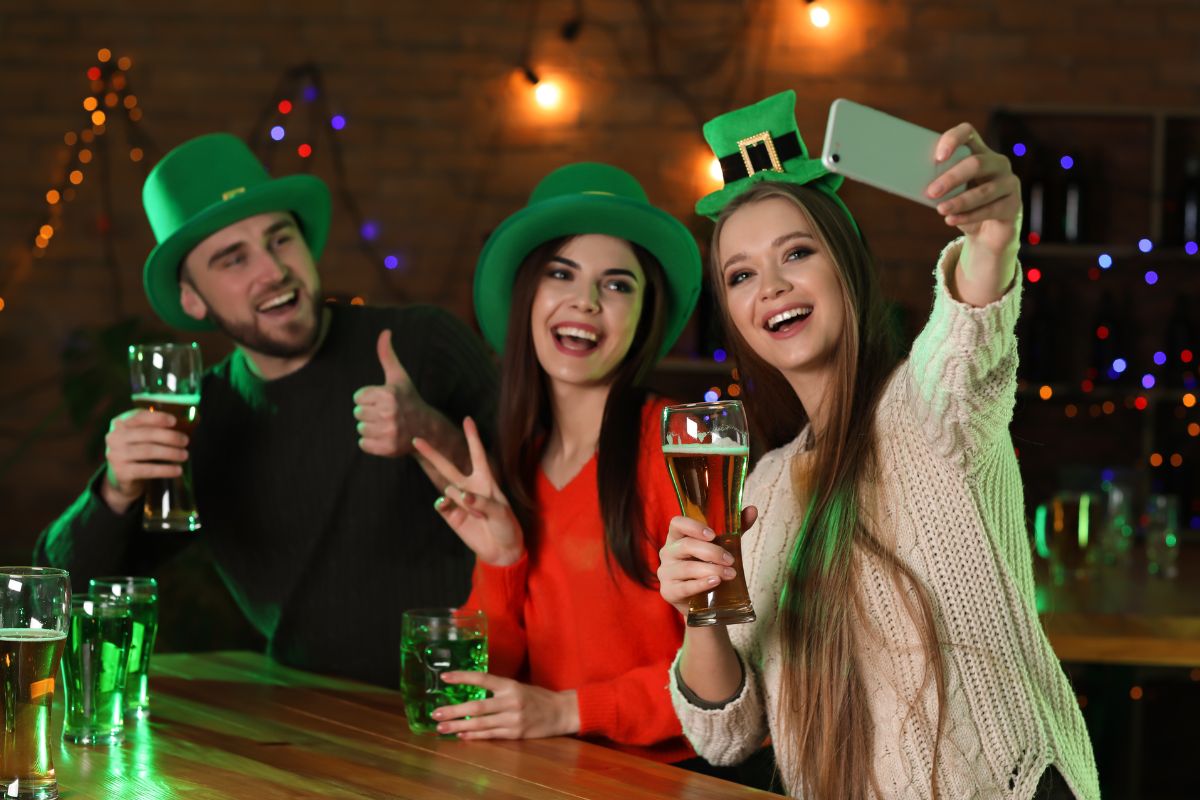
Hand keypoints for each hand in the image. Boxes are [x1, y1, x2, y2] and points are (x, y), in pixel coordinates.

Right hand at [100, 409, 189, 513]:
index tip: (174, 421)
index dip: (157, 418)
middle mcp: (114, 437)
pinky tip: (178, 470)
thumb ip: (161, 427)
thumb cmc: (140, 452)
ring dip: (170, 453)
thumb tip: (192, 419)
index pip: (138, 416)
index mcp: (120, 423)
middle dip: (169, 437)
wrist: (123, 478)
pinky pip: (147, 470)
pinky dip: (165, 470)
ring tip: (185, 455)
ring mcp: (115, 455)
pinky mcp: (121, 472)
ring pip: (148, 451)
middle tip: (186, 441)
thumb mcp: (145, 437)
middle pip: (146, 434)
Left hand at [353, 329, 427, 457]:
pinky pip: (363, 444)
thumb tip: (385, 331)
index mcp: (389, 394)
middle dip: (369, 414)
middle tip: (386, 414)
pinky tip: (385, 437)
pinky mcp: (388, 448)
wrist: (425, 428)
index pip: (358, 397)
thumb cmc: (408, 399)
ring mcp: (390, 432)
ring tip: (386, 425)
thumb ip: (387, 355)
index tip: (384, 401)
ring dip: (370, 428)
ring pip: (360, 429)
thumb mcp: (398, 377)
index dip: (368, 399)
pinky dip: (371, 443)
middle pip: (357, 413)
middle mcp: (390, 413)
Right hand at [413, 418, 523, 566]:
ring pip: (447, 488)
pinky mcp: (451, 515)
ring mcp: (458, 501)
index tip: (467, 419)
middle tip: (416, 439)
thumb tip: (461, 496)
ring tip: (478, 515)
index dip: (473, 437)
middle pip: (448, 466)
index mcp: (486, 481)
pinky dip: (444, 504)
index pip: (478, 454)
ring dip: (460, 499)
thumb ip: (482, 502)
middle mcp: (470, 487)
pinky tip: (449, 507)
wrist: (501, 550)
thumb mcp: (501, 512)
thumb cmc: (507, 526)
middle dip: (433, 453)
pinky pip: (441, 504)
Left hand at [432, 672, 578, 739]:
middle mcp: (510, 701)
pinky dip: (474, 736)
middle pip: (477, 706)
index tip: (445, 678)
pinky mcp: (515, 733)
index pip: (482, 678)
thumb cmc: (537, 697)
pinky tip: (461, 736)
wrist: (561, 712)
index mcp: (510, 685)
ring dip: (459, 726)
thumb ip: (497, 688)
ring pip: (480, 723)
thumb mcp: (518, 686)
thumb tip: (470, 690)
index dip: (463, 677)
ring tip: (441, 727)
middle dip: (454, 710)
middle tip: (435, 713)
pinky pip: (490, 735)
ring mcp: (513, 719)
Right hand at [657, 507, 756, 616]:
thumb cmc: (709, 567)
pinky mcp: (669, 591)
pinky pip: (685, 587)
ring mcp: (666, 573)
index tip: (712, 534)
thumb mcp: (722, 547)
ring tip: (730, 574)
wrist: (704, 602)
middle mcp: (668, 552)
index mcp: (677, 537)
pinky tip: (715, 582)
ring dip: (711, 570)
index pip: (677, 523)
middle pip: (686, 546)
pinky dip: (702, 584)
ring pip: (687, 567)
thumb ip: (735, 529)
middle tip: (731, 560)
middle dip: (712, 552)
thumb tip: (752, 510)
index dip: (693, 526)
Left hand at [927, 123, 1021, 255]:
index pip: (967, 133)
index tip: (938, 157)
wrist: (986, 232)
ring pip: (984, 190)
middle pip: (976, 163)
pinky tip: (951, 219)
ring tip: (940, 209)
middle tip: (931, 191)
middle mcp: (997, 163)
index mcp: (978, 152)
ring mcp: (1009, 183)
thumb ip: (937, 184)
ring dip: (960, 201)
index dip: (953, 140)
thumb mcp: (949, 193)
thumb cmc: (963, 207)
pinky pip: (991, 210)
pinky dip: (969, 216)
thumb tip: (913, 182)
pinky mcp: (1013, 205)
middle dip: (952, 178)